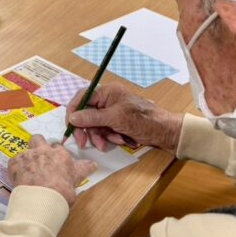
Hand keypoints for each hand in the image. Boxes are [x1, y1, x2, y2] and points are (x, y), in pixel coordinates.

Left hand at [8, 136, 96, 206]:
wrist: (42, 199)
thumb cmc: (62, 191)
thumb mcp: (77, 179)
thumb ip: (83, 169)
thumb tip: (94, 164)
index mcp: (60, 154)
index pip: (57, 147)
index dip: (55, 155)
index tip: (54, 162)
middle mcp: (43, 150)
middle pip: (38, 139)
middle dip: (38, 145)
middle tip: (39, 158)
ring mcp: (28, 155)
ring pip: (25, 149)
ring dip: (26, 158)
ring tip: (28, 171)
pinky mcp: (15, 163)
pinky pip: (13, 161)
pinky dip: (15, 167)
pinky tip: (19, 177)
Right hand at [67, 83, 183, 153]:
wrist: (165, 132)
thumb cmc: (144, 120)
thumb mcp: (115, 119)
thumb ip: (92, 118)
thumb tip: (72, 117)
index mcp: (107, 92)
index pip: (82, 97)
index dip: (73, 111)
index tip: (70, 126)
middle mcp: (108, 100)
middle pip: (86, 114)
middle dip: (86, 129)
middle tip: (83, 143)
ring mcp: (112, 112)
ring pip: (94, 125)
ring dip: (99, 136)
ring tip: (107, 144)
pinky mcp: (117, 123)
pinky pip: (104, 131)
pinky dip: (108, 137)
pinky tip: (119, 140)